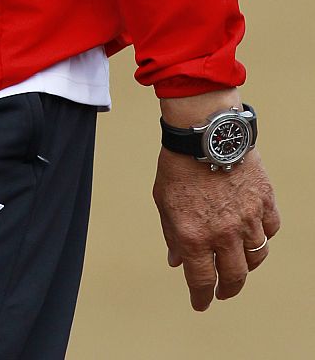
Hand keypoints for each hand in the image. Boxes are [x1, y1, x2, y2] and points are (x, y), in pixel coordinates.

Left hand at [152, 147, 278, 309]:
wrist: (203, 130)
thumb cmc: (178, 163)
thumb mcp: (163, 201)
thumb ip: (172, 234)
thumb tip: (177, 261)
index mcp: (194, 235)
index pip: (201, 281)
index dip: (201, 298)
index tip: (201, 303)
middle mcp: (224, 233)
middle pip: (234, 277)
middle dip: (227, 289)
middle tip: (222, 291)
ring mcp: (248, 218)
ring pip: (256, 256)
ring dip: (246, 264)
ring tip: (238, 263)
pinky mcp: (264, 201)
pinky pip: (271, 229)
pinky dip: (264, 235)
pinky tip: (254, 233)